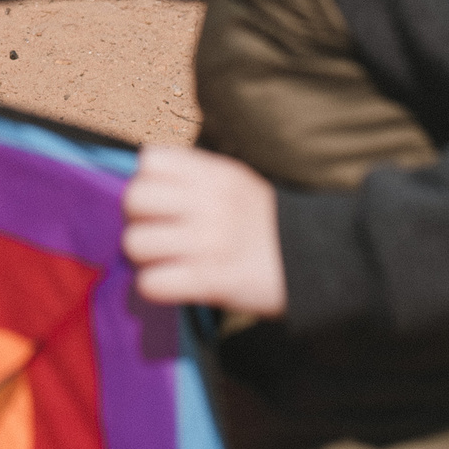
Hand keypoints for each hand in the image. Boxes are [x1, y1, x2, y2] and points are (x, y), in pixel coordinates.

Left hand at [121, 145, 286, 316]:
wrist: (315, 261)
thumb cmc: (265, 224)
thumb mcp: (236, 183)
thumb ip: (194, 178)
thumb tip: (142, 181)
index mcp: (215, 174)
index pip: (150, 161)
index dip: (147, 181)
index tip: (161, 201)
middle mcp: (209, 202)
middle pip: (133, 199)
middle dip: (138, 219)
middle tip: (158, 233)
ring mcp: (209, 242)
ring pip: (135, 242)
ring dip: (144, 258)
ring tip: (165, 261)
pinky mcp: (210, 281)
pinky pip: (152, 283)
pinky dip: (155, 287)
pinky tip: (172, 283)